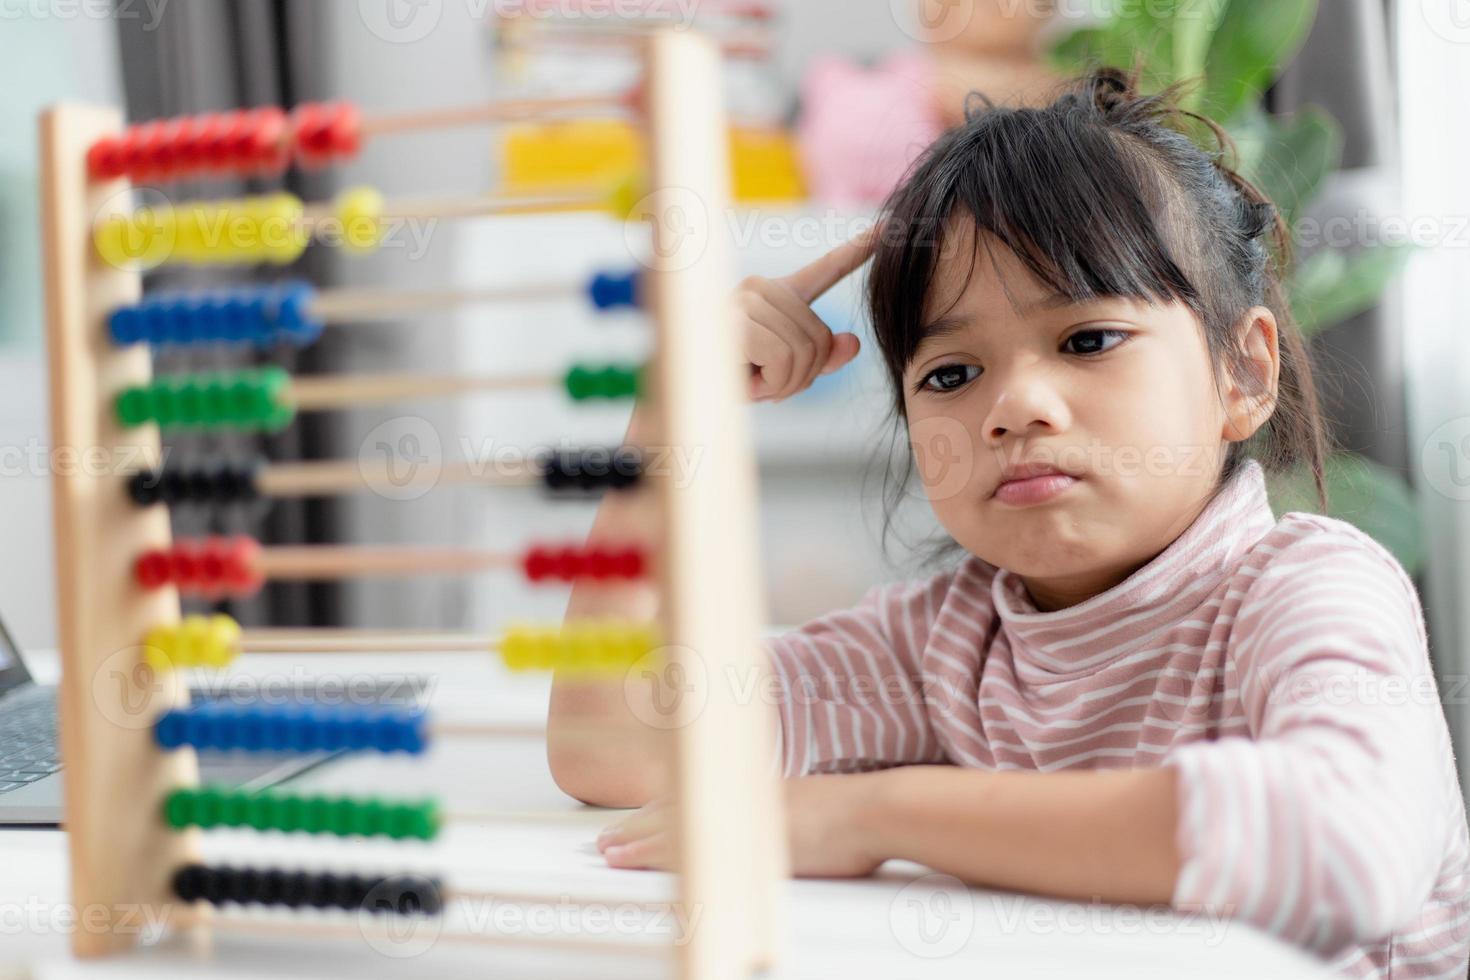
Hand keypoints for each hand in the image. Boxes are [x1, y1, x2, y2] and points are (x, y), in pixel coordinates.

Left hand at [595, 773, 885, 877]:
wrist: (869, 811)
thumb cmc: (849, 812)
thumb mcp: (802, 803)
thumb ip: (777, 808)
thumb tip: (775, 820)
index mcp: (748, 790)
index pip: (691, 798)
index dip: (657, 811)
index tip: (632, 818)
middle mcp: (736, 800)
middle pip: (674, 812)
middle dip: (636, 827)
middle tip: (605, 839)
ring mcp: (738, 821)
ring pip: (673, 832)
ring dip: (637, 842)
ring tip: (609, 851)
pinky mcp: (740, 845)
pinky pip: (690, 853)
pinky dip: (661, 859)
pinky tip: (641, 865)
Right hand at [739, 230, 876, 402]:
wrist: (681, 394)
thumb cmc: (727, 380)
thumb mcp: (781, 372)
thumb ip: (820, 358)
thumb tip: (853, 344)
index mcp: (775, 296)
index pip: (823, 271)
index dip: (855, 253)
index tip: (885, 230)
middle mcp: (762, 287)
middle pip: (821, 338)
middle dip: (801, 376)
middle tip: (764, 381)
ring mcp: (748, 299)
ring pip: (805, 353)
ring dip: (783, 384)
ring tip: (750, 379)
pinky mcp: (739, 320)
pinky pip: (786, 361)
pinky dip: (771, 385)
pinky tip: (744, 379)